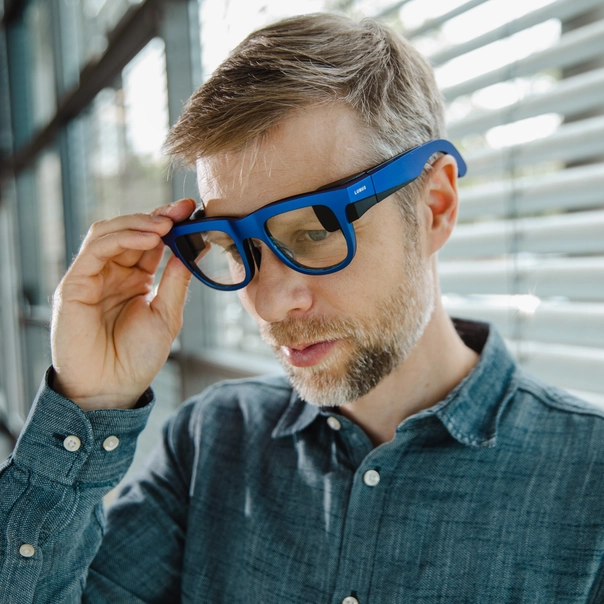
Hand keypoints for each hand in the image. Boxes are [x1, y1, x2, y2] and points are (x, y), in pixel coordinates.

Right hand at [50, 199, 195, 410]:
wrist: (113, 389)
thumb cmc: (138, 357)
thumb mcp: (167, 315)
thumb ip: (176, 281)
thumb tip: (193, 248)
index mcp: (135, 280)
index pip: (150, 242)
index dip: (169, 225)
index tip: (191, 211)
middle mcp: (112, 274)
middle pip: (130, 231)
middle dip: (157, 217)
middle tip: (182, 210)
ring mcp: (92, 277)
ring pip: (109, 233)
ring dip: (139, 223)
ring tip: (166, 224)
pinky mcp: (75, 284)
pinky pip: (96, 250)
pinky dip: (123, 238)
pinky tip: (148, 238)